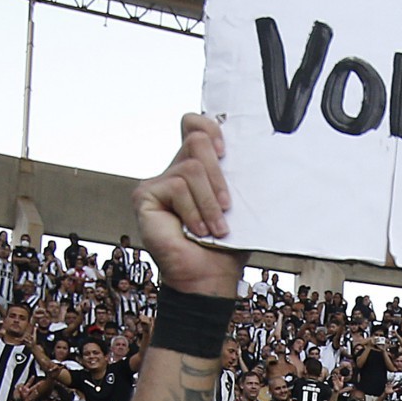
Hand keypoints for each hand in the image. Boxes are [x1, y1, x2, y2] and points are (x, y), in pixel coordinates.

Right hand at [132, 114, 244, 298]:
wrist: (209, 277)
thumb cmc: (225, 246)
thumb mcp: (238, 204)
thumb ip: (237, 176)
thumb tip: (256, 150)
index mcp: (198, 167)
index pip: (195, 124)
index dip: (210, 127)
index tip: (225, 151)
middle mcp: (175, 170)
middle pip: (197, 139)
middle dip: (219, 174)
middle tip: (227, 205)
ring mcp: (158, 182)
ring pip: (192, 167)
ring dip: (210, 202)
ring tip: (216, 227)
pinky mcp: (145, 195)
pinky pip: (177, 186)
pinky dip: (194, 210)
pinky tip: (197, 230)